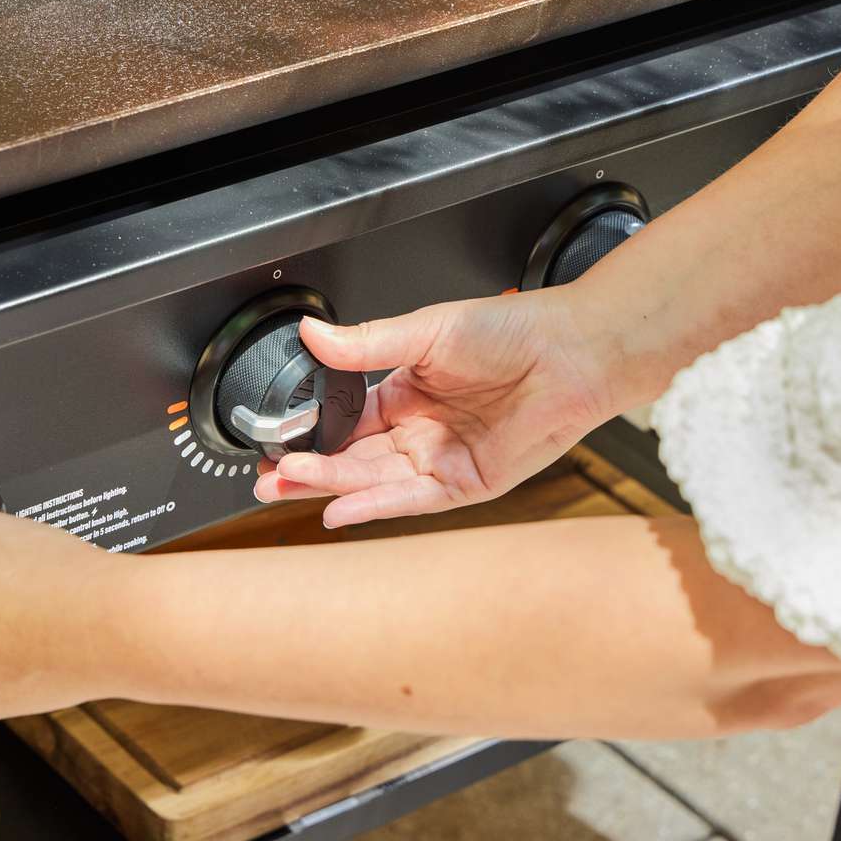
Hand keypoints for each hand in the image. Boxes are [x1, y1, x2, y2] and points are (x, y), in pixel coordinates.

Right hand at [256, 285, 613, 526]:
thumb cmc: (514, 332)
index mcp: (402, 392)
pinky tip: (339, 509)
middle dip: (306, 470)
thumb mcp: (426, 331)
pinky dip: (373, 506)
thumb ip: (366, 343)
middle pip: (350, 459)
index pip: (342, 421)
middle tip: (268, 476)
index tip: (275, 439)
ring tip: (288, 485)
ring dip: (329, 486)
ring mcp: (438, 460)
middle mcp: (417, 430)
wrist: (573, 353)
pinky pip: (410, 499)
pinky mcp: (464, 484)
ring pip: (372, 481)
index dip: (308, 433)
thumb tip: (312, 333)